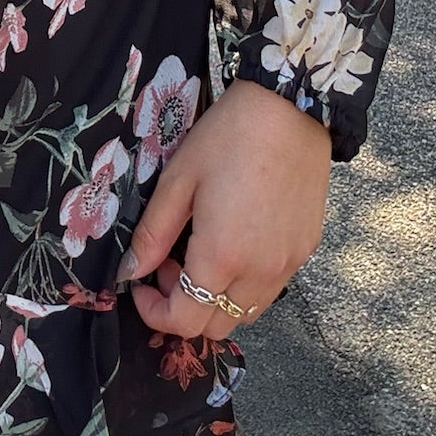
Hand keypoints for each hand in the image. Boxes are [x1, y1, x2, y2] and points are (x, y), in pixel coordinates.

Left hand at [119, 77, 331, 338]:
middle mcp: (261, 272)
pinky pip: (271, 289)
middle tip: (169, 262)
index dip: (154, 313)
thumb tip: (129, 273)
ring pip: (247, 313)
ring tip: (201, 252)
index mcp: (223, 256)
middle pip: (217, 326)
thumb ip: (153, 235)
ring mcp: (289, 264)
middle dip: (184, 307)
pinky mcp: (305, 250)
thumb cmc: (228, 137)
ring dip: (216, 299)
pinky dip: (245, 284)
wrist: (291, 108)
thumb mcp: (178, 181)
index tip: (141, 284)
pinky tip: (234, 243)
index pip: (185, 320)